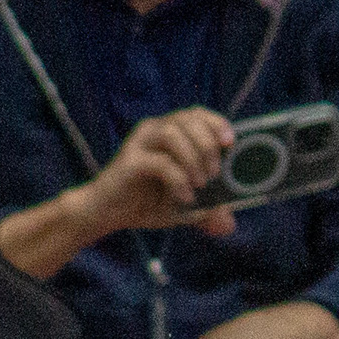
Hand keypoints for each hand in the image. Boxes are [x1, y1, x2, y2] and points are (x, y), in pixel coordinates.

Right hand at [89, 107, 240, 240]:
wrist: (107, 213)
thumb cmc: (148, 203)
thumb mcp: (186, 204)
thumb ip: (208, 208)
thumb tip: (228, 224)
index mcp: (170, 132)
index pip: (196, 113)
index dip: (217, 123)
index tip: (230, 143)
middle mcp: (154, 131)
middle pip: (187, 119)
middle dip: (208, 145)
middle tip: (214, 174)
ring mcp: (139, 144)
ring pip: (172, 133)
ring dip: (194, 158)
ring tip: (200, 184)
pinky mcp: (129, 161)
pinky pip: (160, 162)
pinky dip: (179, 179)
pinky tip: (184, 197)